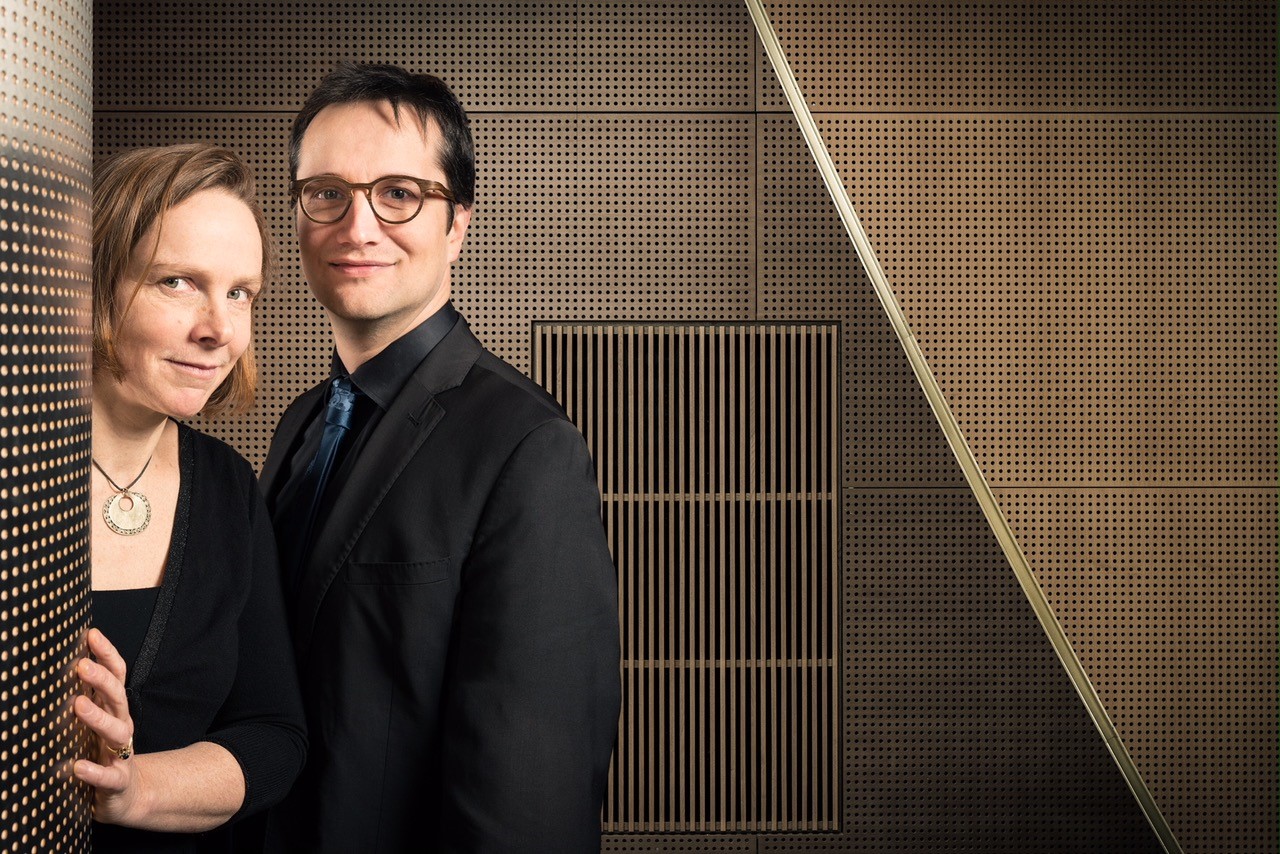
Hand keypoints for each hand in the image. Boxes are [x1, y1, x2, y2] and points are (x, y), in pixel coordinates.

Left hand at [72, 628, 143, 824]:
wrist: (127, 796)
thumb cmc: (104, 754)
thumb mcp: (98, 723)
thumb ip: (86, 699)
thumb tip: (62, 667)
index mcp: (115, 711)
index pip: (117, 676)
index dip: (107, 654)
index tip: (92, 634)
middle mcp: (121, 727)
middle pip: (118, 698)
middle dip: (101, 680)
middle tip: (82, 665)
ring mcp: (120, 755)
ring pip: (116, 733)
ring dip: (97, 718)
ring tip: (77, 706)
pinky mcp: (117, 782)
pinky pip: (108, 776)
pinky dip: (93, 772)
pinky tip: (77, 767)